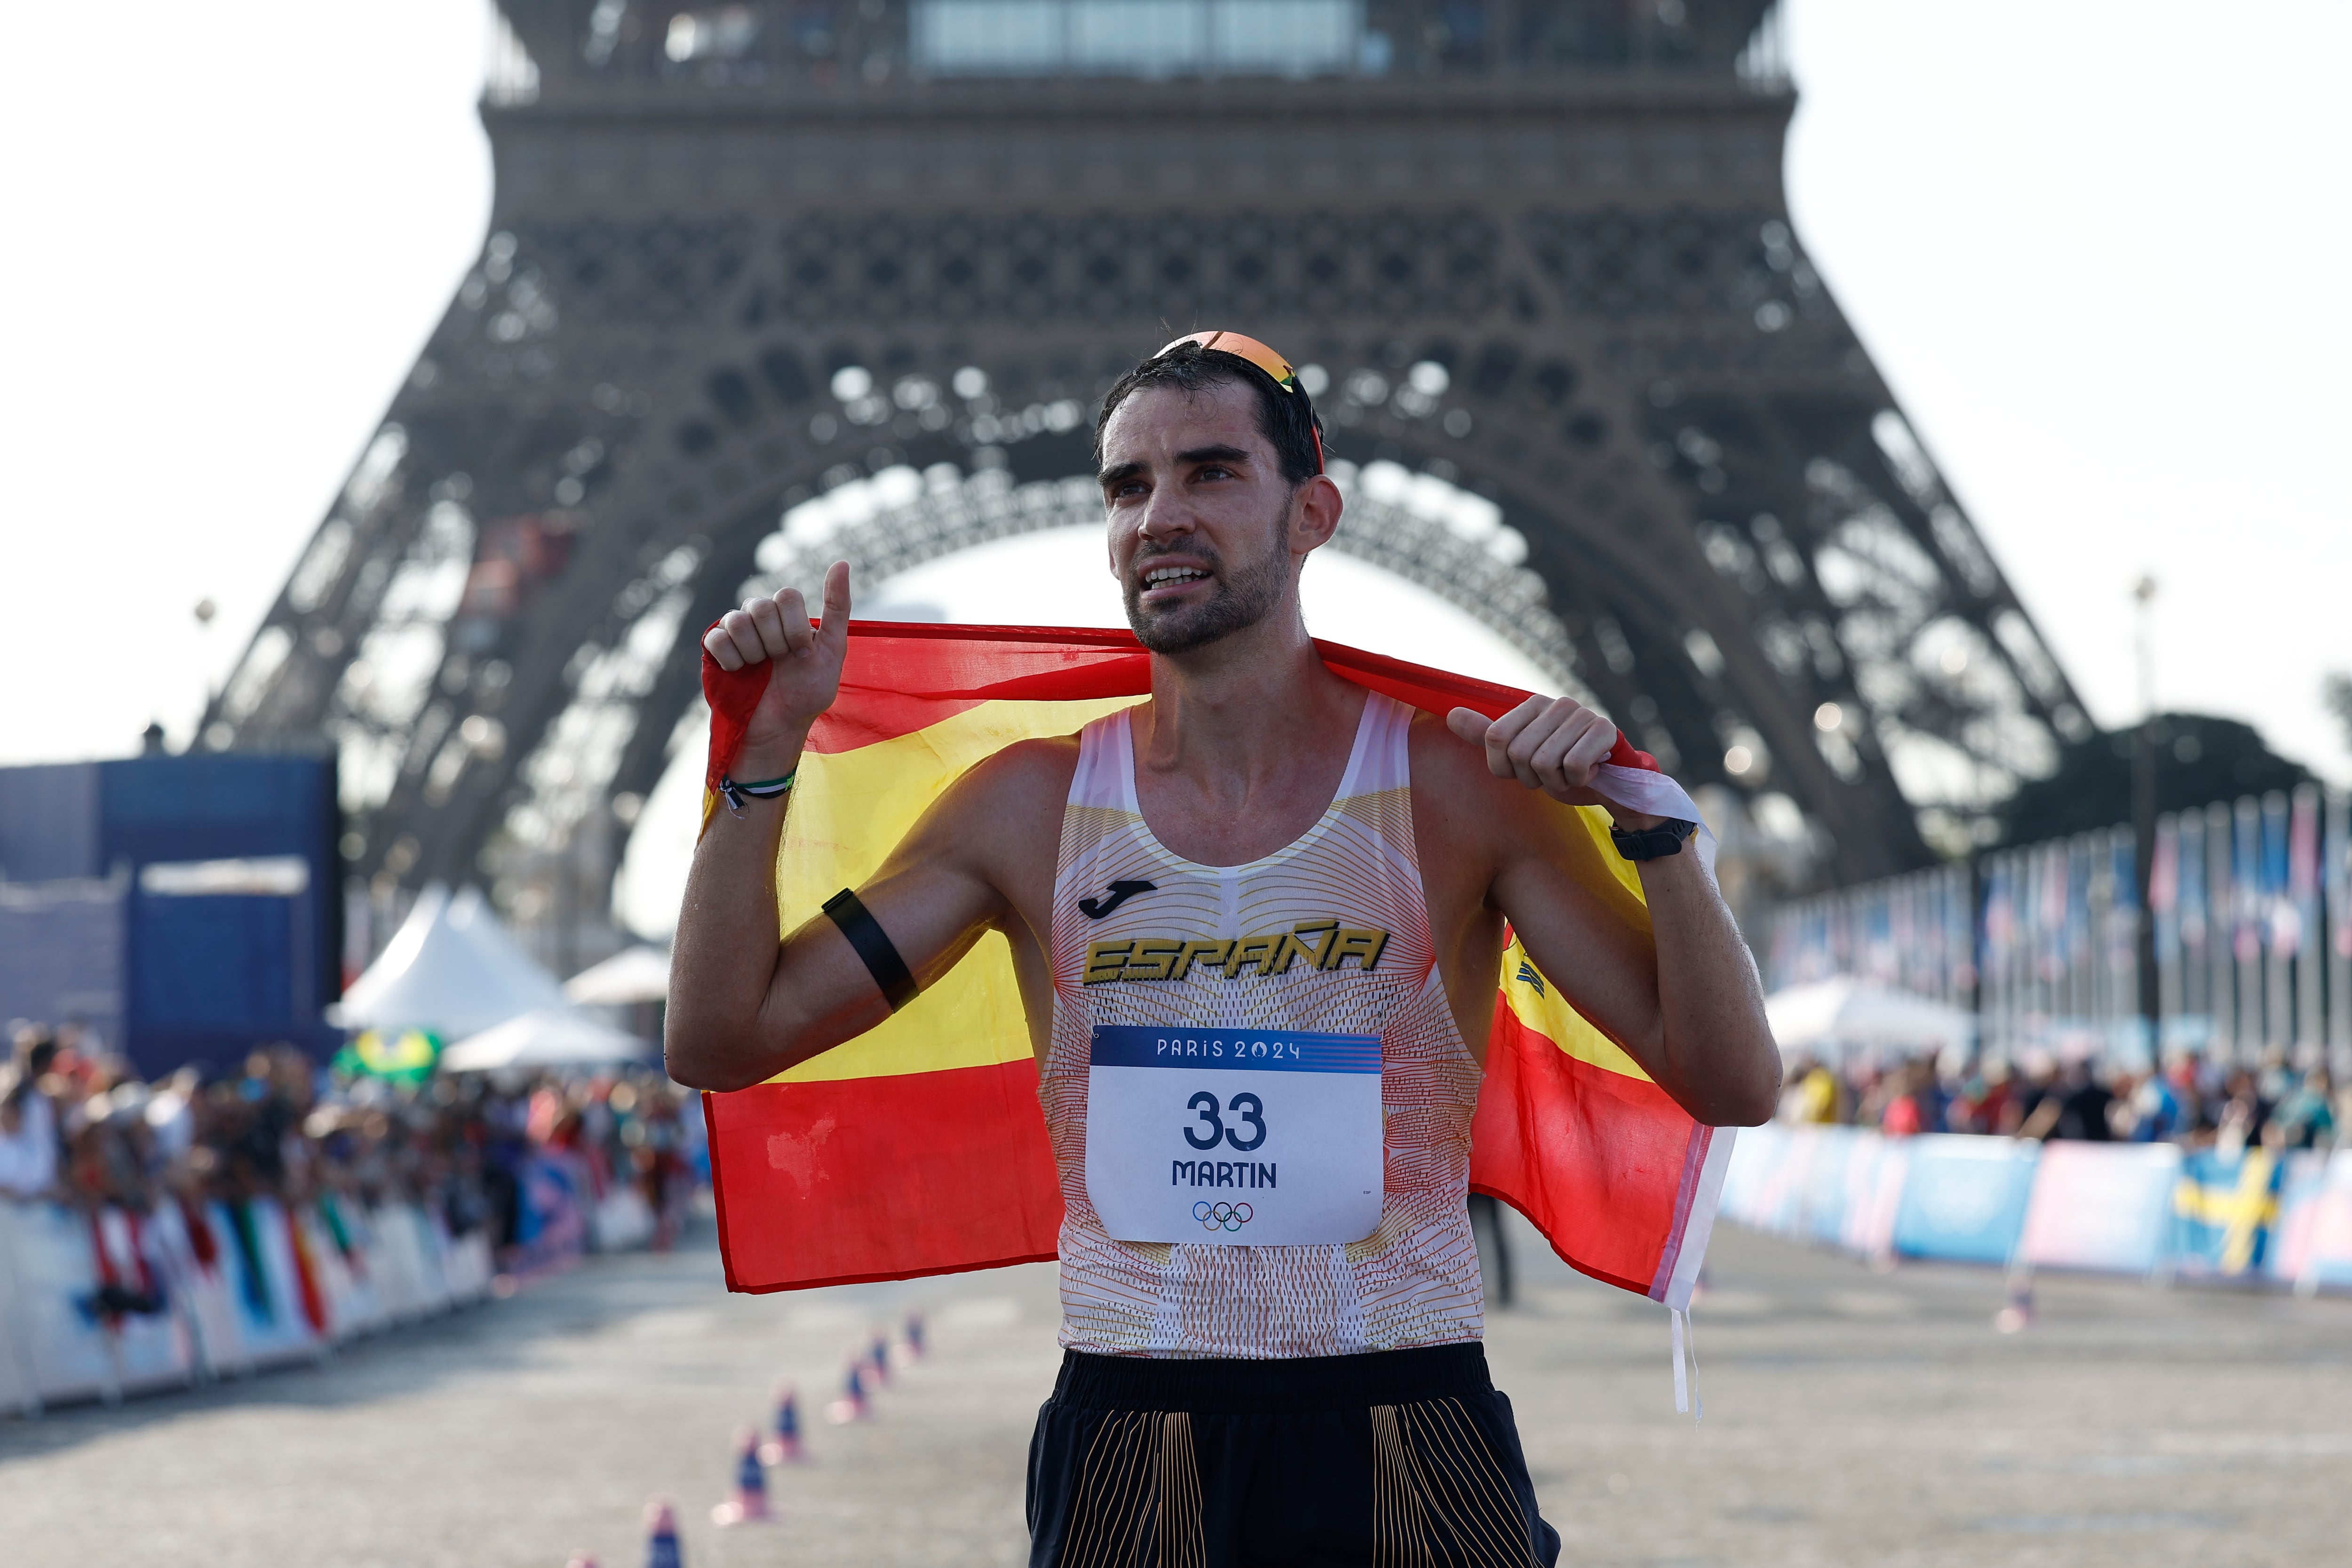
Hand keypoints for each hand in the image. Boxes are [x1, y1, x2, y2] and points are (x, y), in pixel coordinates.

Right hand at [703, 562, 850, 773]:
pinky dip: (731, 659)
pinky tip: (740, 672)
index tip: (802, 654)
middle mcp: (761, 617)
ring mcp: (737, 630)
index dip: (795, 628)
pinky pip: (717, 638)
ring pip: (737, 620)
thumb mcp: (833, 651)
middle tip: (780, 663)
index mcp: (788, 615)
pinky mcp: (715, 647)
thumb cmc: (807, 692)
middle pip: (761, 606)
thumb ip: (837, 607)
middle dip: (776, 642)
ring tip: (760, 669)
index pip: (786, 595)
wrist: (778, 727)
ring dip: (754, 652)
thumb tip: (842, 562)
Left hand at [1446, 696, 1658, 823]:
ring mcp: (1582, 714)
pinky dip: (1577, 780)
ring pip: (1544, 762)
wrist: (1610, 787)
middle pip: (1518, 753)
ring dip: (1556, 782)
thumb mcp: (1518, 757)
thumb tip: (1450, 714)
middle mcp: (1556, 703)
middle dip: (1532, 778)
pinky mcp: (1605, 730)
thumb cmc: (1561, 770)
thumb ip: (1485, 735)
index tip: (1523, 771)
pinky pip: (1572, 766)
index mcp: (1531, 704)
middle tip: (1552, 775)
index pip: (1494, 737)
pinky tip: (1589, 772)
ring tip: (1570, 774)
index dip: (1503, 767)